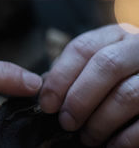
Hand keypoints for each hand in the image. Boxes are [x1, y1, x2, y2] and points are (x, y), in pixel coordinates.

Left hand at [40, 24, 138, 146]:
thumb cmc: (116, 80)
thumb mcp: (96, 66)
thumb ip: (74, 73)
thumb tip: (44, 92)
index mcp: (115, 36)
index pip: (82, 48)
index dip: (60, 77)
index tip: (47, 104)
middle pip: (106, 65)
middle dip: (79, 98)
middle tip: (66, 122)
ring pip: (128, 94)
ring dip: (101, 121)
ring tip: (87, 137)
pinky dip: (125, 137)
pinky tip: (111, 145)